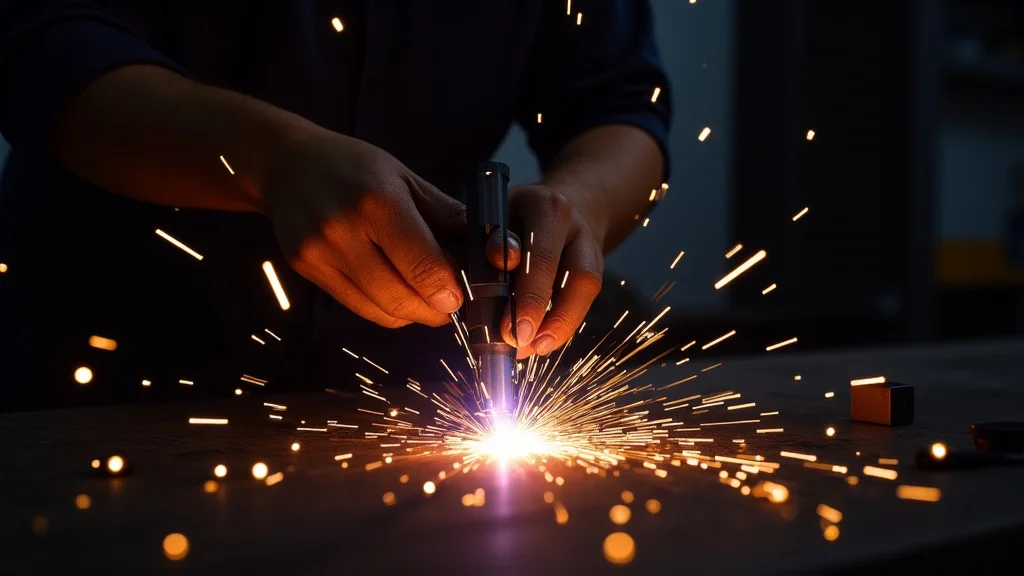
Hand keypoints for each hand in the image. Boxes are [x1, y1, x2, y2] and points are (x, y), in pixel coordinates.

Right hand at [264, 127, 464, 327]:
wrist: (287, 163)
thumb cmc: (354, 167)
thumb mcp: (406, 178)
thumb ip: (446, 217)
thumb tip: (485, 250)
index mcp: (378, 202)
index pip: (422, 265)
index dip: (449, 292)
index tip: (462, 297)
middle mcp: (344, 231)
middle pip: (401, 297)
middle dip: (434, 311)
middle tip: (449, 304)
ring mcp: (321, 254)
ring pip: (380, 310)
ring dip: (411, 313)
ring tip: (424, 298)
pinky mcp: (307, 269)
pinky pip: (358, 307)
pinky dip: (386, 309)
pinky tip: (396, 292)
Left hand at [498, 185, 604, 357]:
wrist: (552, 209)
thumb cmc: (508, 219)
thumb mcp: (488, 222)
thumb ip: (481, 251)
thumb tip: (472, 293)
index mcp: (542, 206)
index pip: (536, 251)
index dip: (525, 290)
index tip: (509, 324)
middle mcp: (572, 223)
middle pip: (568, 271)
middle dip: (542, 311)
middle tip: (519, 341)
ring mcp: (588, 244)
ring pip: (584, 286)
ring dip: (560, 323)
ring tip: (536, 348)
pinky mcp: (595, 265)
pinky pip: (584, 297)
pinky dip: (564, 322)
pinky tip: (544, 341)